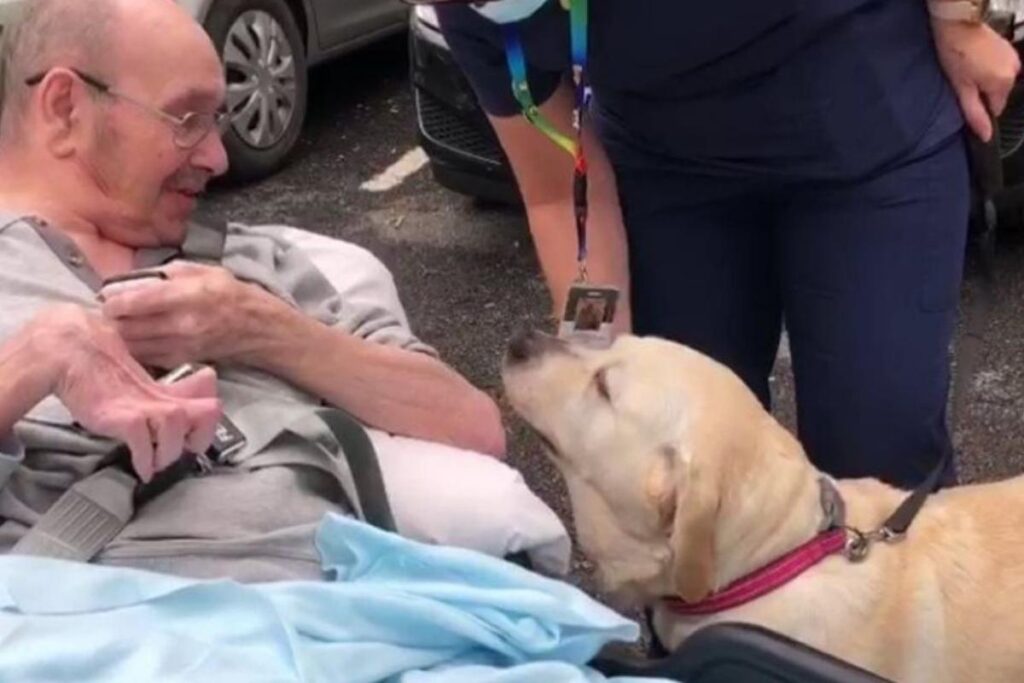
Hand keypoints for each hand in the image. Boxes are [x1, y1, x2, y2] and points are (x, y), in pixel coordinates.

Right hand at [35, 306, 221, 481]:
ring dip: (171, 452)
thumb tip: (171, 402)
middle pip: (208, 411)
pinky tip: (143, 471)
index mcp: (166, 389)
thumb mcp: (137, 386)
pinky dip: (146, 462)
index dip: (209, 408)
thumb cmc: (101, 375)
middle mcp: (160, 397)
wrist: (71, 355)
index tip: (197, 432)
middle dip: (202, 435)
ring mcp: (143, 406)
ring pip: (177, 426)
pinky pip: (143, 445)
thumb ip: (159, 393)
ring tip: (159, 463)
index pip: (207, 389)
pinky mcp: (123, 417)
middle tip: (187, 449)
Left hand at [101, 261, 273, 368]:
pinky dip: (137, 348)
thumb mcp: (201, 270)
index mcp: (185, 296)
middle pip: (127, 327)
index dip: (113, 302)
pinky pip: (146, 357)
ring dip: (122, 335)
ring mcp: (180, 346)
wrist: (256, 327)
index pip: (134, 303)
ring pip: (133, 345)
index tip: (108, 298)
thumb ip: (165, 274)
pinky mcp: (181, 361)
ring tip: (123, 324)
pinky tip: (139, 338)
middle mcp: (181, 325)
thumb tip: (132, 281)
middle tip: (113, 312)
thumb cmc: (229, 293)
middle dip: (114, 320)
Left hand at [932, 19, 1020, 140]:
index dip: (978, 106)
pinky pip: (999, 68)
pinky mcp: (1008, 49)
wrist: (957, 24)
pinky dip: (987, 68)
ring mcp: (1013, 59)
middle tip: (963, 80)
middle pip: (997, 95)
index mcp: (1003, 85)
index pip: (995, 109)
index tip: (965, 96)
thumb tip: (985, 136)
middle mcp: (1014, 72)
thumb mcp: (961, 89)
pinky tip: (974, 60)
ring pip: (998, 81)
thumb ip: (974, 113)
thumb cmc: (956, 55)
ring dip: (984, 79)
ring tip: (967, 68)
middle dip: (981, 92)